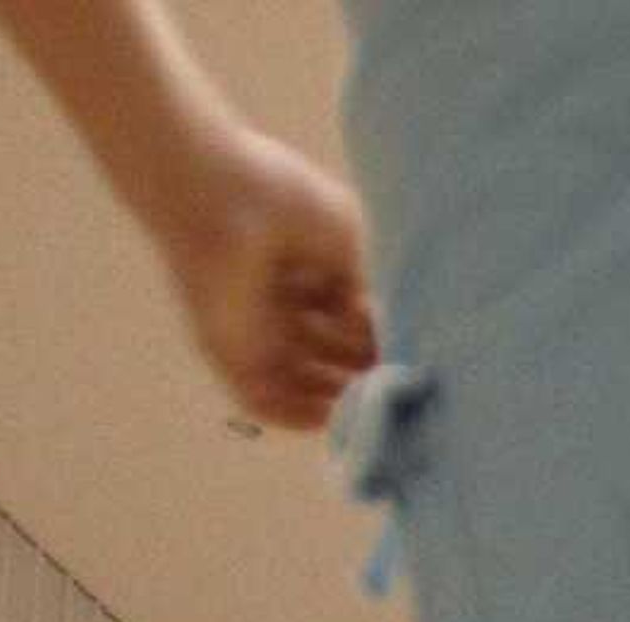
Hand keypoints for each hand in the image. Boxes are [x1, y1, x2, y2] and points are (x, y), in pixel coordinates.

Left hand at [155, 130, 376, 431]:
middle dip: (361, 375)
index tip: (405, 350)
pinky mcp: (226, 353)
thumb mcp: (350, 237)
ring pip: (302, 384)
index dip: (378, 343)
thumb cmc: (284, 200)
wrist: (223, 196)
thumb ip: (373, 285)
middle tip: (389, 382)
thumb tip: (394, 333)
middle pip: (330, 360)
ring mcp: (253, 333)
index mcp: (307, 273)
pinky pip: (261, 402)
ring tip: (367, 400)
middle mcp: (281, 306)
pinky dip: (294, 416)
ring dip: (336, 400)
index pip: (350, 325)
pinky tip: (328, 417)